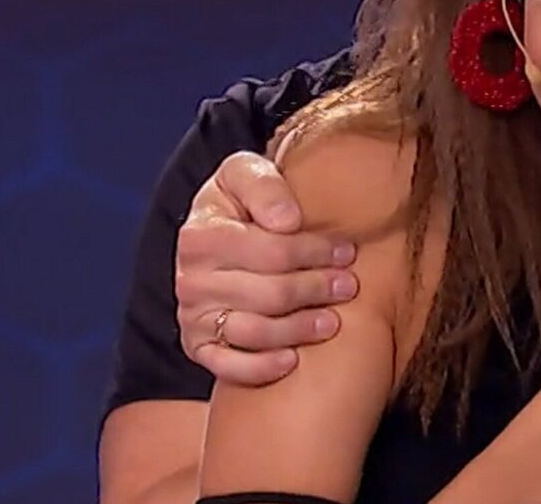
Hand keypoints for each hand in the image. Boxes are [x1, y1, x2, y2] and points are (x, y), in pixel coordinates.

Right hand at [176, 150, 358, 384]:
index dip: (315, 252)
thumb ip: (264, 185)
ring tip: (333, 322)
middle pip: (270, 293)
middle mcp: (191, 279)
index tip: (347, 252)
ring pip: (254, 332)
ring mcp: (193, 315)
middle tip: (349, 286)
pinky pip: (227, 367)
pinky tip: (291, 361)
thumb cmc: (241, 201)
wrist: (215, 230)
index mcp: (201, 234)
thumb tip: (287, 221)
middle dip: (316, 289)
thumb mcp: (246, 173)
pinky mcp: (198, 345)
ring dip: (298, 329)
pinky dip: (259, 368)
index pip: (272, 250)